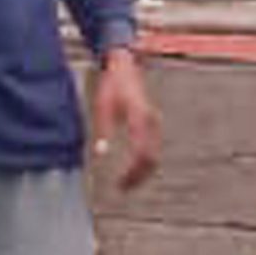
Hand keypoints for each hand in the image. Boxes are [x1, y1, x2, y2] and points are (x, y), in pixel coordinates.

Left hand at [92, 47, 161, 191]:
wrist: (124, 65)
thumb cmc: (112, 84)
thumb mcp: (102, 105)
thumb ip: (103, 130)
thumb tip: (100, 154)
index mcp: (140, 118)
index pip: (142, 153)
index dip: (133, 172)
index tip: (120, 183)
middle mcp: (151, 121)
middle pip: (151, 158)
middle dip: (138, 177)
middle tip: (123, 189)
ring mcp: (154, 122)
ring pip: (154, 155)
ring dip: (142, 172)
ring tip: (126, 183)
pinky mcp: (153, 123)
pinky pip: (152, 148)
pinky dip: (144, 162)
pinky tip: (132, 169)